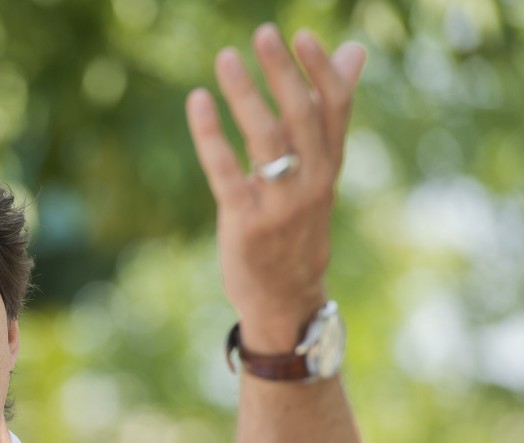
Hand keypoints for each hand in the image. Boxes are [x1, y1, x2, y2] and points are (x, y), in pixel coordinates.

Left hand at [185, 24, 365, 352]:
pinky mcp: (246, 223)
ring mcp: (279, 205)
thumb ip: (329, 116)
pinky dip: (211, 136)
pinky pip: (227, 173)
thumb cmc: (297, 227)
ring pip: (266, 141)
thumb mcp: (320, 174)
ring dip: (245, 95)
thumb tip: (355, 50)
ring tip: (226, 58)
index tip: (304, 35)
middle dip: (284, 74)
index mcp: (328, 168)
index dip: (322, 72)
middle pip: (302, 119)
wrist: (286, 298)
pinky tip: (198, 103)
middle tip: (264, 33)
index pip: (334, 111)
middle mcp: (310, 184)